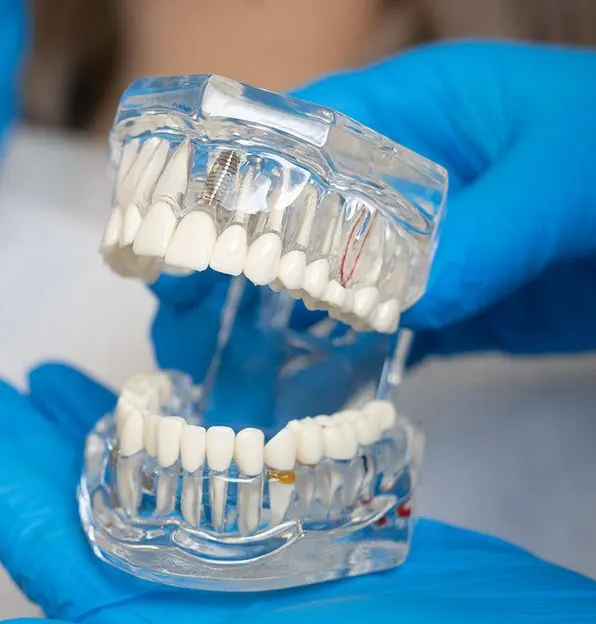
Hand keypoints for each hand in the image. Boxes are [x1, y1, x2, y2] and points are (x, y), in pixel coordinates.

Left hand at [0, 364, 595, 623]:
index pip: (49, 546)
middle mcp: (203, 610)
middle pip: (91, 509)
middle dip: (28, 445)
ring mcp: (267, 573)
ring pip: (161, 487)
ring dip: (104, 434)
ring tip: (53, 381)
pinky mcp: (330, 538)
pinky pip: (236, 477)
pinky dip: (201, 437)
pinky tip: (182, 404)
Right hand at [150, 41, 595, 374]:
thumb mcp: (560, 182)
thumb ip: (480, 234)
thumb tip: (397, 301)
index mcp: (419, 116)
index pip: (298, 143)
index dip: (225, 192)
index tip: (174, 250)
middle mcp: (411, 184)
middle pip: (296, 225)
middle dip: (232, 274)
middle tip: (177, 332)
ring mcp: (432, 250)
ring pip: (332, 289)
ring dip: (276, 329)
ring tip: (217, 374)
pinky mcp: (459, 306)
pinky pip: (387, 338)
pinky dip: (346, 367)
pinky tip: (302, 399)